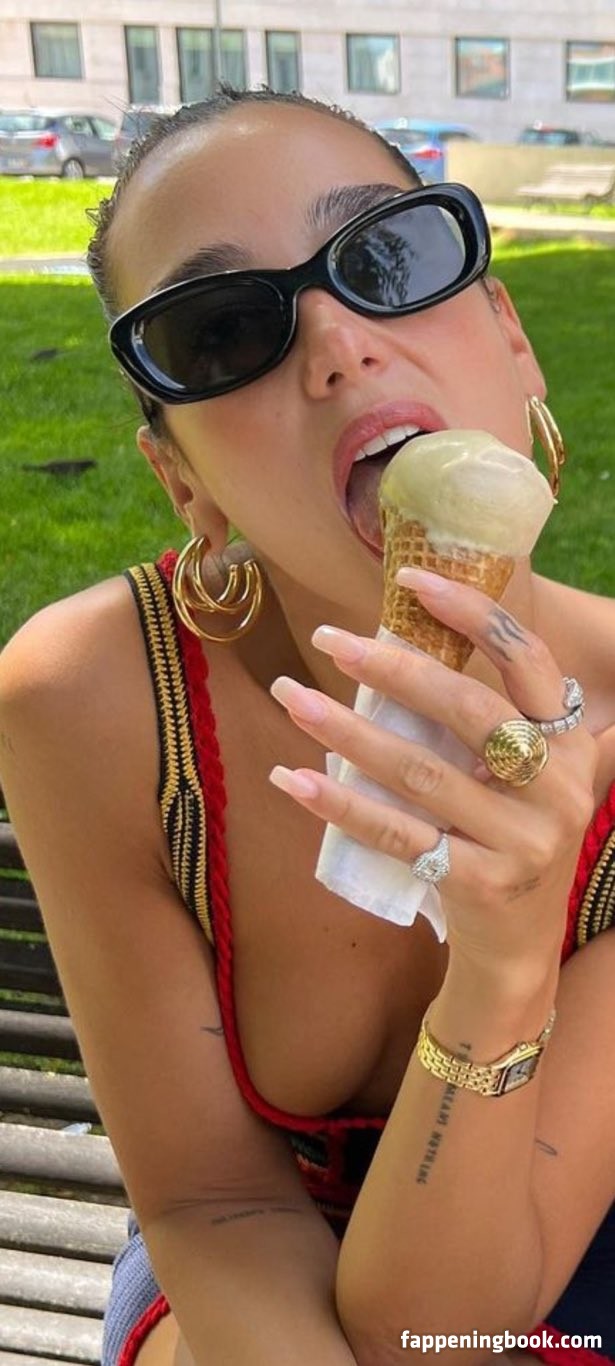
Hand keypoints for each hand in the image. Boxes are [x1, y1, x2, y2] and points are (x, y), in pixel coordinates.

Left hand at [269, 570, 596, 974]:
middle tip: (327, 638)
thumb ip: (502, 714)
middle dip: (392, 668)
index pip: (526, 658)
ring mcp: (522, 841)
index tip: (409, 580)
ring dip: (347, 731)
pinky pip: (396, 834)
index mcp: (570, 743)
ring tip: (293, 699)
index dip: (472, 612)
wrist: (518, 944)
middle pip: (468, 710)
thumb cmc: (510, 834)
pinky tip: (293, 777)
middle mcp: (557, 787)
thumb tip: (424, 631)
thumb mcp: (531, 772)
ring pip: (420, 772)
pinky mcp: (480, 885)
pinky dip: (339, 804)